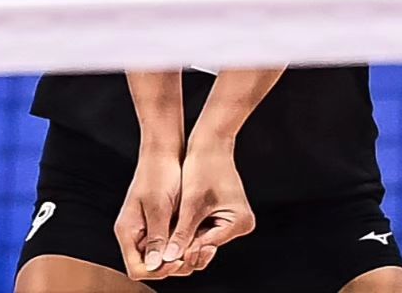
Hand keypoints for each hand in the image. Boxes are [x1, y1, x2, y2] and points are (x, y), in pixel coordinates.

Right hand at [114, 151, 189, 281]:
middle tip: (191, 253)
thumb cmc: (159, 172)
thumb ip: (156, 236)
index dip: (159, 270)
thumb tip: (154, 265)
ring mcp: (148, 227)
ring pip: (162, 255)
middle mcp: (136, 233)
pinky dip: (181, 241)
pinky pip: (169, 241)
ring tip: (195, 243)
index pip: (138, 268)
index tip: (178, 260)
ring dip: (179, 253)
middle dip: (172, 263)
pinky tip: (194, 234)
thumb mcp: (159, 206)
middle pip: (151, 265)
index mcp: (128, 231)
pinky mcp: (160, 221)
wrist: (165, 150)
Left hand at [161, 141, 255, 272]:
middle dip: (184, 247)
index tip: (162, 255)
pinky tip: (171, 230)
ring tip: (163, 239)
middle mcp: (240, 224)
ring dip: (184, 239)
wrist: (210, 143)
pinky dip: (188, 230)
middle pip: (206, 246)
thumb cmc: (204, 166)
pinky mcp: (224, 215)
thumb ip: (181, 234)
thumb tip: (168, 259)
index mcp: (239, 222)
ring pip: (203, 239)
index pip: (206, 246)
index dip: (183, 251)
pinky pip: (204, 229)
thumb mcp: (191, 203)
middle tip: (160, 250)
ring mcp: (233, 220)